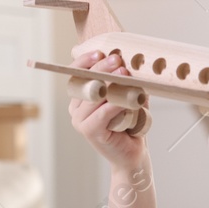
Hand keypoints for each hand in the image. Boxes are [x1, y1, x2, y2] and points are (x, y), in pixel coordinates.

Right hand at [68, 49, 149, 169]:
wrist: (132, 155)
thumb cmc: (130, 126)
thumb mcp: (129, 98)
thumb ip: (127, 83)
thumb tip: (132, 64)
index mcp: (81, 99)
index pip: (77, 74)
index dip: (85, 61)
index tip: (100, 52)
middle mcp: (76, 109)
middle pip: (84, 82)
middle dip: (100, 67)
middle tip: (117, 59)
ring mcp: (80, 121)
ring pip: (93, 96)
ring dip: (110, 83)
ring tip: (126, 75)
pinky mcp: (90, 131)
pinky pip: (102, 113)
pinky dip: (116, 104)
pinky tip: (128, 99)